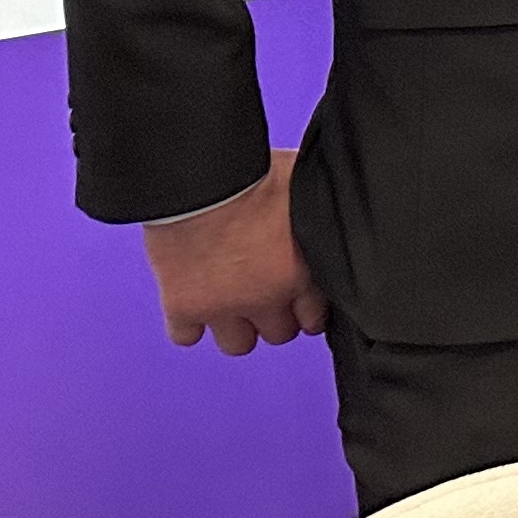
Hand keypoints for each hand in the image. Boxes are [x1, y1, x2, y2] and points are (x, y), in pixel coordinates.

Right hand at [144, 151, 321, 354]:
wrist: (201, 180)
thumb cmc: (253, 173)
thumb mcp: (305, 193)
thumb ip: (317, 219)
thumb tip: (333, 212)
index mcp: (302, 270)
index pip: (315, 317)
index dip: (307, 310)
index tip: (299, 303)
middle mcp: (267, 297)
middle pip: (279, 334)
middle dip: (274, 317)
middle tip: (263, 296)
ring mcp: (224, 307)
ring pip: (238, 344)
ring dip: (235, 327)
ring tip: (230, 302)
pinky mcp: (183, 308)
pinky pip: (186, 337)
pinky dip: (188, 324)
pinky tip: (193, 303)